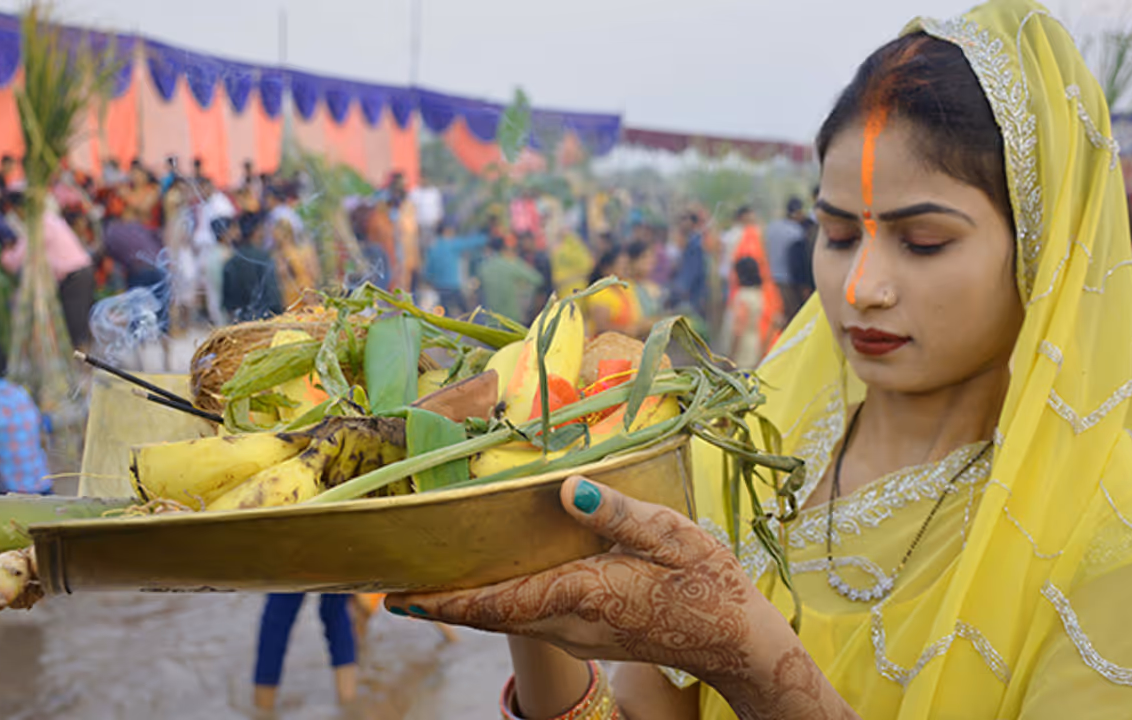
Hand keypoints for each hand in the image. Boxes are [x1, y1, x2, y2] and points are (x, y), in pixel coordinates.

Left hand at [385, 477, 773, 682]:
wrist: (737, 642)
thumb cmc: (708, 583)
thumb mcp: (672, 536)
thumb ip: (616, 513)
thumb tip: (565, 488)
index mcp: (584, 594)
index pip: (499, 602)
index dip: (447, 600)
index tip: (401, 595)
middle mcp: (571, 623)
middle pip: (492, 615)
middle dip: (443, 602)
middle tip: (395, 584)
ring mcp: (579, 635)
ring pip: (509, 620)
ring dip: (468, 604)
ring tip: (429, 581)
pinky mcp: (590, 635)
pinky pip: (530, 620)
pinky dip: (499, 604)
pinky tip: (491, 584)